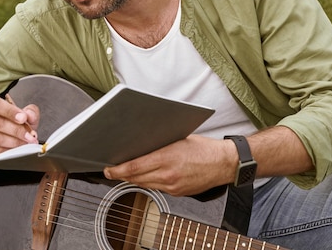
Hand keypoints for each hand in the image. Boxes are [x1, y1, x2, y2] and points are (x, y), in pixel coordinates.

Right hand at [0, 95, 39, 158]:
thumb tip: (30, 115)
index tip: (23, 118)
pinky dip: (8, 152)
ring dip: (15, 142)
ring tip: (26, 143)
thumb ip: (30, 112)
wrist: (0, 137)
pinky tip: (17, 150)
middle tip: (30, 136)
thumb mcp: (24, 114)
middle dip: (17, 131)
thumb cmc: (12, 123)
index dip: (11, 112)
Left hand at [103, 135, 236, 196]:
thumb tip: (141, 145)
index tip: (108, 169)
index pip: (134, 167)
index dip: (117, 170)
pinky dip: (149, 182)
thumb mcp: (179, 139)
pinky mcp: (177, 192)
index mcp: (167, 158)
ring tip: (126, 173)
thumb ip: (159, 144)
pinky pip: (156, 188)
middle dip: (122, 175)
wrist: (223, 164)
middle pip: (136, 178)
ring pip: (145, 185)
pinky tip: (147, 176)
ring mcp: (172, 186)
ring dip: (134, 179)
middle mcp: (168, 175)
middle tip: (112, 170)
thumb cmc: (204, 148)